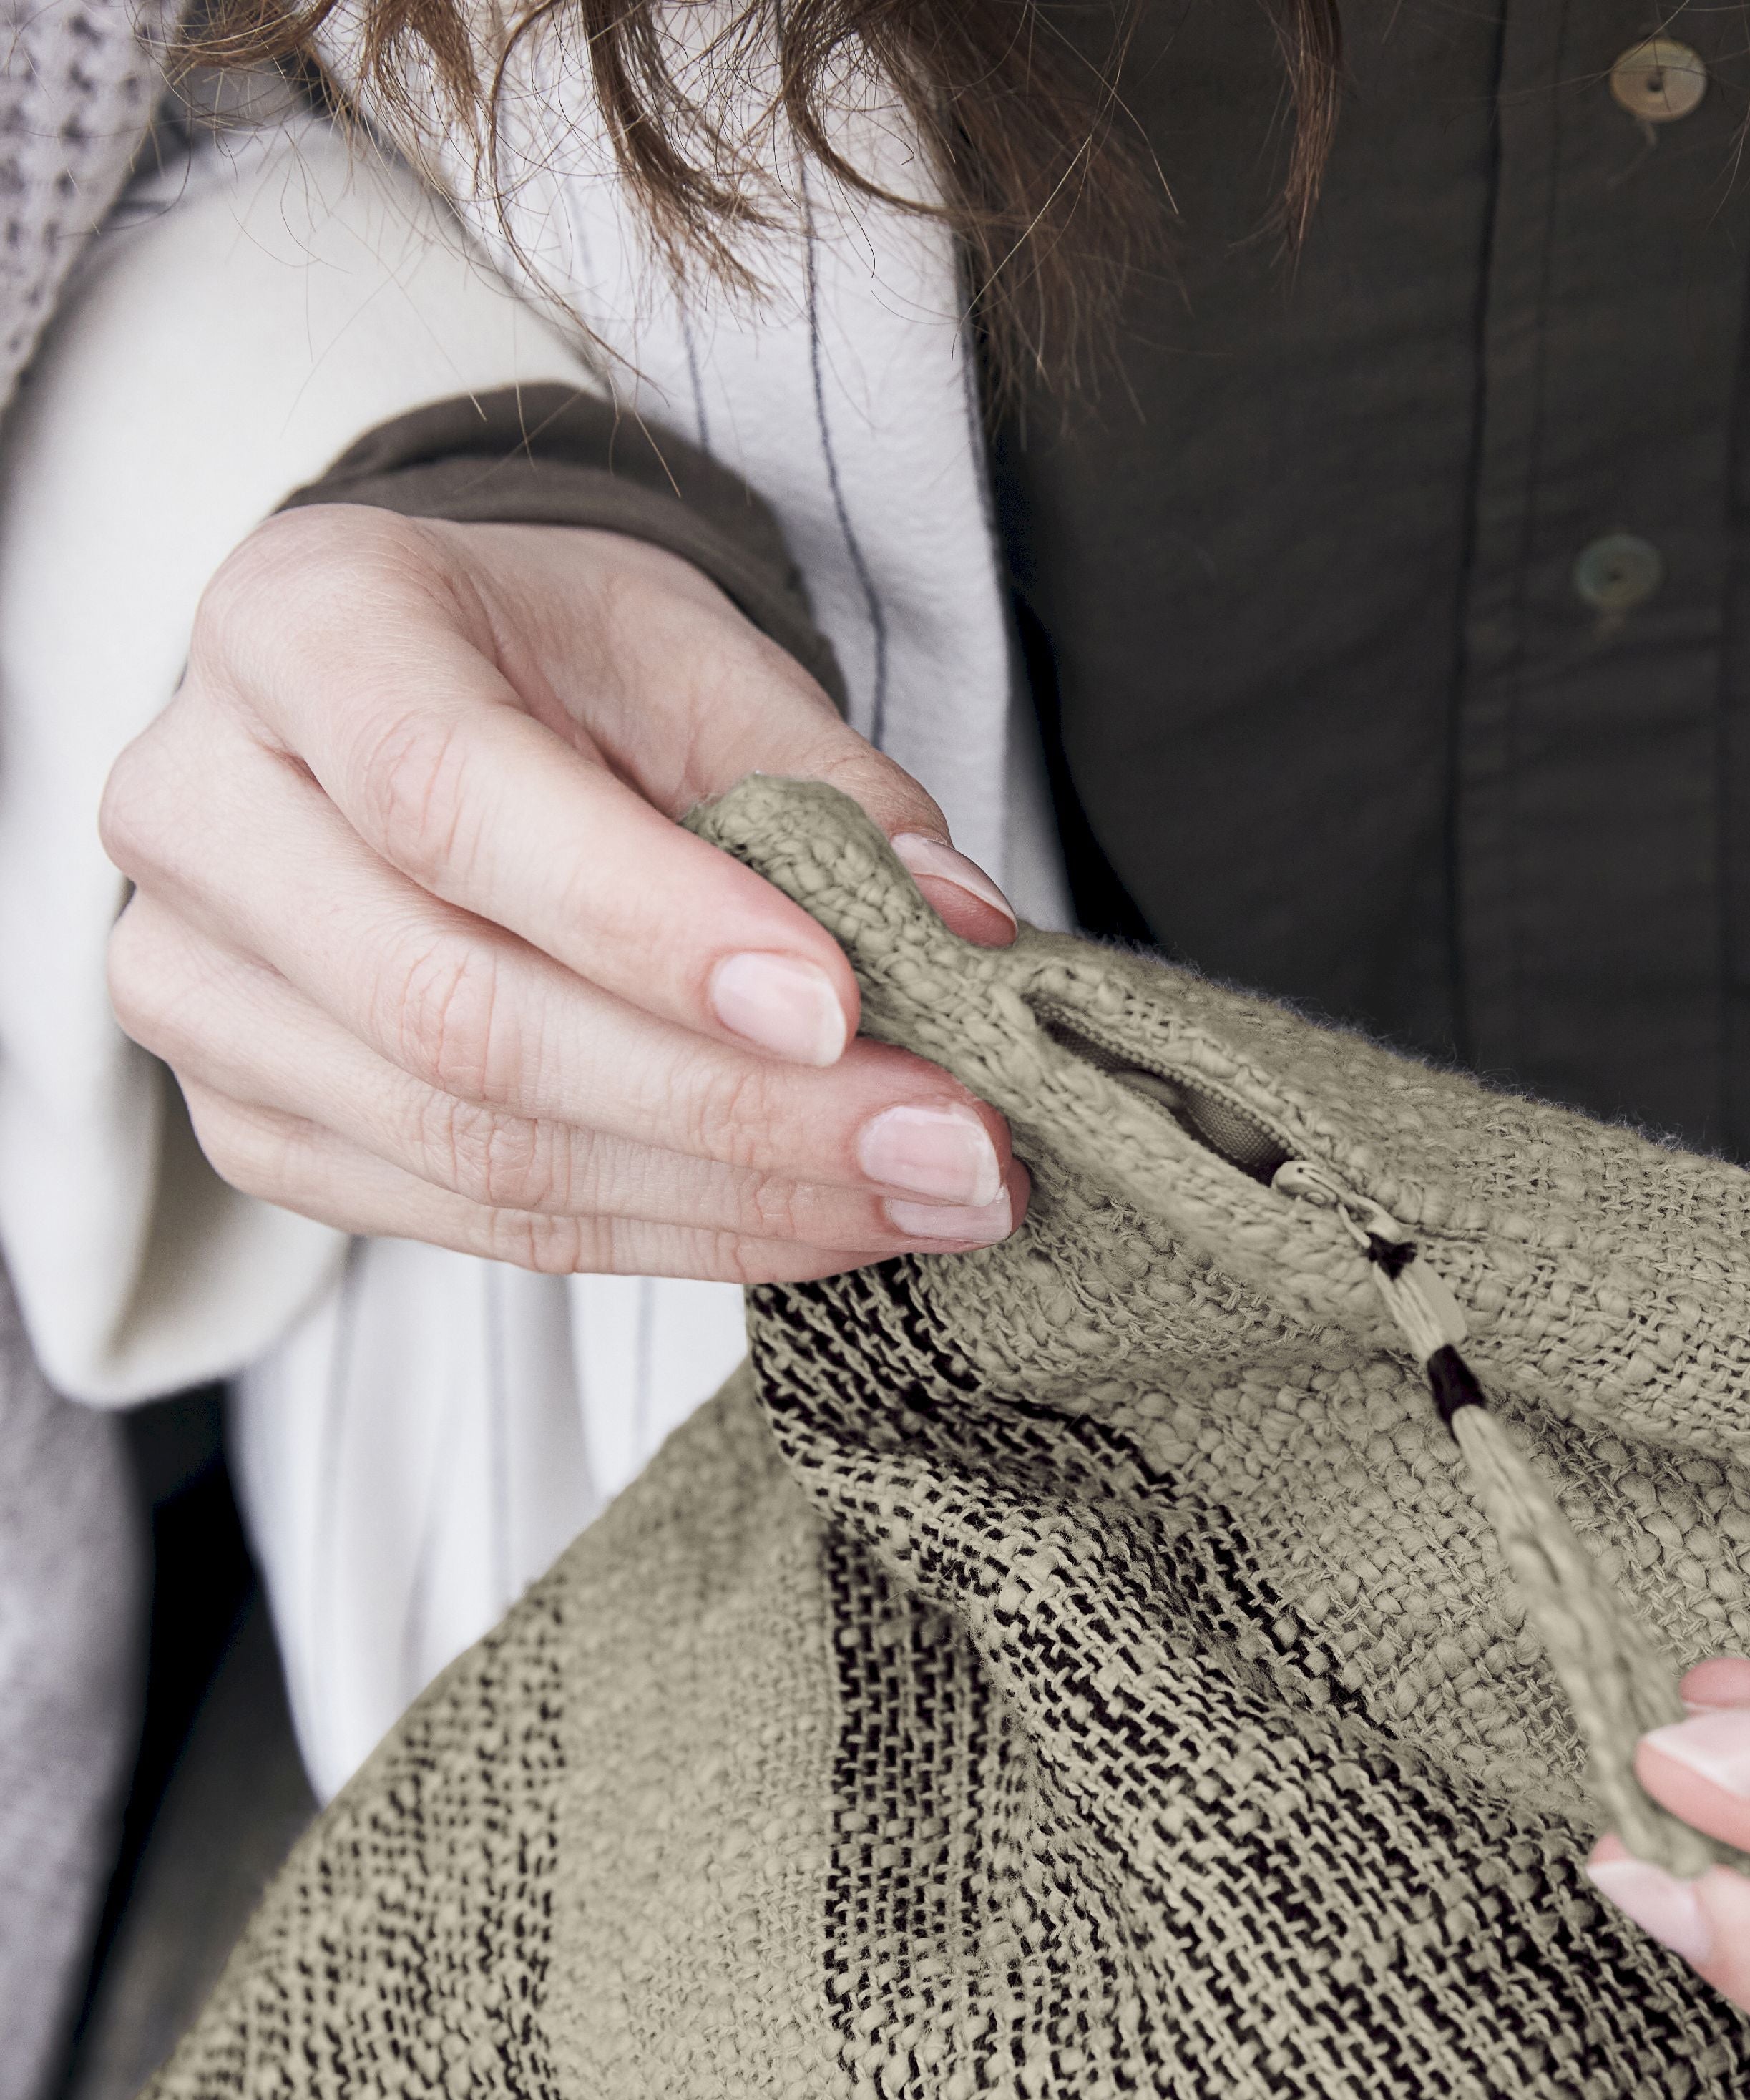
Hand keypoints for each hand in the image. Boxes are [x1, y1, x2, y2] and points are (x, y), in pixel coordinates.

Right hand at [102, 507, 1026, 1279]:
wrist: (424, 705)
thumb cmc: (557, 663)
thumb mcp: (697, 660)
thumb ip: (828, 789)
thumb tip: (966, 935)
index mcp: (296, 625)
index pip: (447, 798)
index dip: (650, 926)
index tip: (842, 1007)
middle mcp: (199, 809)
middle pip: (462, 1016)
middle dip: (741, 1110)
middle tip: (956, 1146)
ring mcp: (197, 989)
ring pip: (476, 1153)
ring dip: (736, 1201)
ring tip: (931, 1196)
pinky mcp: (252, 1125)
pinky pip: (477, 1224)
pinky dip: (675, 1237)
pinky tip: (824, 1223)